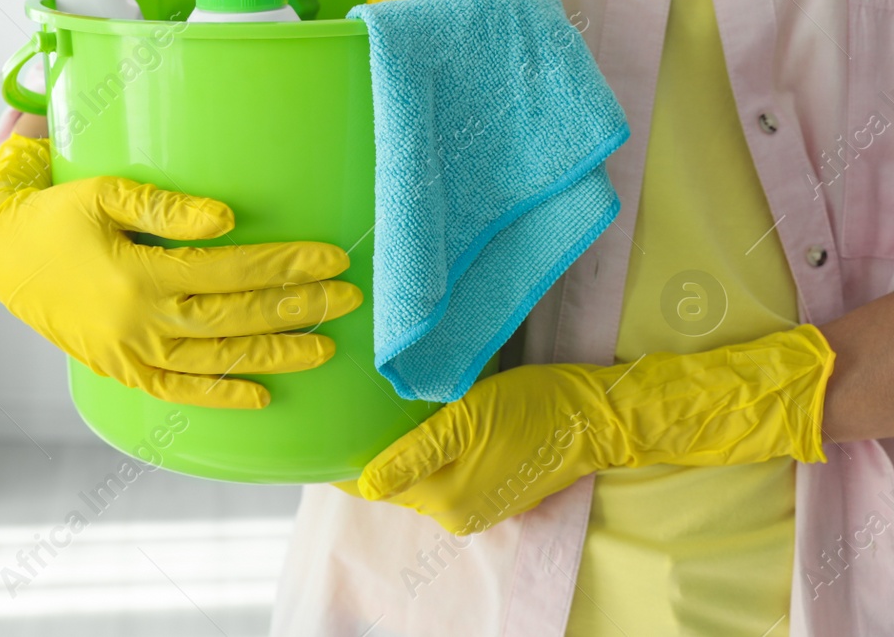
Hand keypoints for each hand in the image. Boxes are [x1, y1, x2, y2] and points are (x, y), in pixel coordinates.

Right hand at [0, 136, 360, 408]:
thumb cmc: (53, 213)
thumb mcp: (103, 193)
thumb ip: (165, 207)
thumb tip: (227, 219)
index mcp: (138, 275)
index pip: (230, 271)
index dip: (284, 265)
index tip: (331, 257)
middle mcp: (139, 322)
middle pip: (235, 318)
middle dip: (297, 308)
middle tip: (349, 297)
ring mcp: (130, 353)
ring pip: (217, 360)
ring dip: (275, 354)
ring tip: (326, 346)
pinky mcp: (121, 369)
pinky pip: (178, 390)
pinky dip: (220, 395)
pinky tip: (261, 396)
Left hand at [355, 324, 834, 534]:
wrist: (593, 417)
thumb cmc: (528, 409)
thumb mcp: (464, 421)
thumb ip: (413, 455)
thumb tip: (366, 487)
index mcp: (445, 500)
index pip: (375, 485)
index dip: (348, 462)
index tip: (329, 432)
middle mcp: (457, 514)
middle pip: (396, 483)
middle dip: (374, 455)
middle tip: (351, 412)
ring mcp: (478, 507)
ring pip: (420, 480)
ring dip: (402, 455)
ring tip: (379, 415)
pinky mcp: (494, 492)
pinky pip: (445, 476)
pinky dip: (429, 457)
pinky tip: (422, 427)